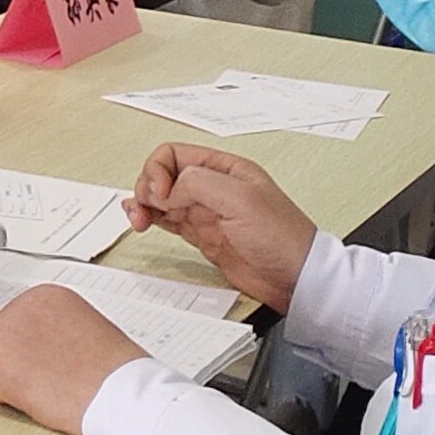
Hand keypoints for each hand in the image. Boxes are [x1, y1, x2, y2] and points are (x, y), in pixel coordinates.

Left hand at [0, 286, 141, 433]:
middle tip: (44, 383)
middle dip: (9, 365)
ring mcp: (4, 328)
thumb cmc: (117, 377)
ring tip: (40, 391)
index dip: (25, 354)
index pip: (11, 325)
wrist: (124, 395)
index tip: (45, 366)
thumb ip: (53, 335)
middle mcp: (21, 304)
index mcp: (47, 296)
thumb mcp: (87, 336)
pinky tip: (23, 397)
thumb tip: (35, 353)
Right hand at [127, 143, 316, 309]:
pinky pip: (167, 219)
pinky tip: (141, 219)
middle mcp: (214, 187)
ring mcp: (206, 211)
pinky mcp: (203, 235)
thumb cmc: (283, 239)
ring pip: (160, 198)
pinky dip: (150, 217)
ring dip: (143, 204)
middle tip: (147, 208)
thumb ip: (198, 184)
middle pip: (162, 175)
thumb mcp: (241, 199)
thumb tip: (166, 189)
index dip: (158, 171)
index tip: (161, 195)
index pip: (174, 155)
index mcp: (225, 169)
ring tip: (138, 219)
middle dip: (146, 188)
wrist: (296, 279)